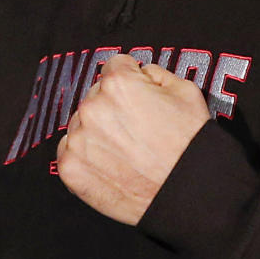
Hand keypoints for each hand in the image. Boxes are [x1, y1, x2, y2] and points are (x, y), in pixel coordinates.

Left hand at [56, 54, 210, 224]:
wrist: (187, 192)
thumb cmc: (190, 143)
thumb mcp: (185, 91)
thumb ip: (156, 74)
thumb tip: (141, 73)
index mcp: (118, 84)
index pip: (115, 67)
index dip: (133, 79)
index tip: (139, 94)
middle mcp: (92, 108)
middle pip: (98, 95)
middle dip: (115, 106)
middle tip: (138, 127)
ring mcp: (78, 140)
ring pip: (82, 124)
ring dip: (99, 131)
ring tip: (127, 149)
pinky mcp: (70, 169)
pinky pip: (69, 152)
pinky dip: (86, 156)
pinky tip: (112, 163)